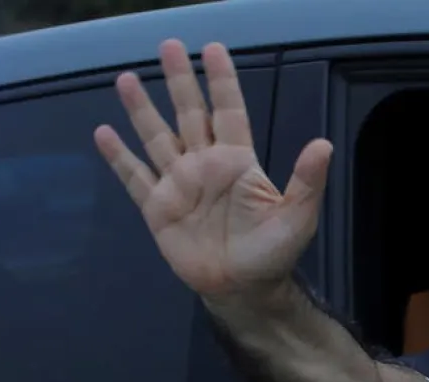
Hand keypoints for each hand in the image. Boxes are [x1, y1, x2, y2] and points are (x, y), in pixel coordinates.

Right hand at [93, 39, 331, 299]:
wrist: (244, 288)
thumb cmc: (274, 252)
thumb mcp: (298, 216)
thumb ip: (307, 181)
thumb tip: (324, 144)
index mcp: (237, 162)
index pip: (228, 112)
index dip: (222, 82)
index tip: (213, 49)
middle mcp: (205, 165)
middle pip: (189, 114)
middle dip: (180, 81)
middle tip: (168, 46)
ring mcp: (179, 184)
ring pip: (157, 138)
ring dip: (142, 110)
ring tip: (128, 79)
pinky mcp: (158, 208)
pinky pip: (135, 178)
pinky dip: (120, 157)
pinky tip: (105, 133)